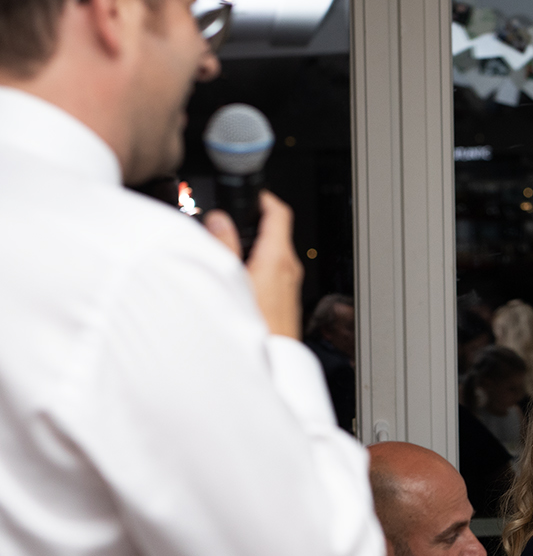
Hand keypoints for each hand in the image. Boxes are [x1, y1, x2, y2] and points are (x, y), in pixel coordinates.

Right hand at [204, 191, 302, 338]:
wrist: (272, 363)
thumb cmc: (256, 327)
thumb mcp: (232, 280)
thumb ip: (224, 246)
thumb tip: (220, 220)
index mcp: (279, 258)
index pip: (279, 213)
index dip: (264, 198)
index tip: (251, 193)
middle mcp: (290, 269)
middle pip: (274, 232)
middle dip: (251, 223)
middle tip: (228, 220)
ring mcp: (290, 285)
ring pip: (272, 253)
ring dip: (252, 245)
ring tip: (227, 247)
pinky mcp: (286, 300)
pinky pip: (272, 273)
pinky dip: (256, 265)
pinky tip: (237, 276)